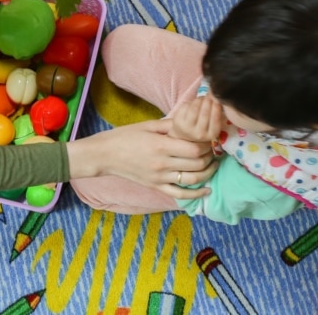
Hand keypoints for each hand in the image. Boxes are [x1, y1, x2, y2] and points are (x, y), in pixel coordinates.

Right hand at [67, 119, 217, 199]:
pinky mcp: (156, 186)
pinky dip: (196, 194)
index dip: (207, 145)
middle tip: (213, 150)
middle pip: (197, 164)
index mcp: (161, 146)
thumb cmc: (124, 136)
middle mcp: (162, 164)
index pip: (194, 149)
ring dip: (208, 173)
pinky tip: (207, 190)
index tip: (209, 139)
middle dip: (209, 157)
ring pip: (192, 180)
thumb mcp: (147, 125)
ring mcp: (159, 177)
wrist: (104, 155)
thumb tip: (191, 122)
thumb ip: (170, 125)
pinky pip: (180, 194)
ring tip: (213, 165)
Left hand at [170, 96, 224, 142]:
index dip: (216, 106)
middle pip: (205, 112)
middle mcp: (199, 134)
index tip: (217, 98)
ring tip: (201, 98)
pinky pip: (186, 107)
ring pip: (194, 108)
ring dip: (199, 100)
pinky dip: (191, 102)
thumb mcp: (211, 124)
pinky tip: (193, 103)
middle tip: (209, 95)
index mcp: (211, 135)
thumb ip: (216, 113)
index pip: (215, 119)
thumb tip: (215, 96)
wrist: (184, 135)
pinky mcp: (178, 122)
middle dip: (208, 100)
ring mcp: (187, 129)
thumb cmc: (201, 126)